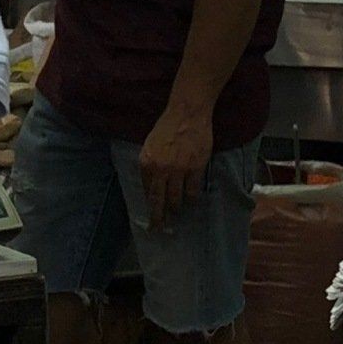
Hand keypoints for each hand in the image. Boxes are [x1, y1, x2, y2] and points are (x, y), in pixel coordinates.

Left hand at [139, 103, 212, 232]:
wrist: (186, 113)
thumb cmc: (167, 128)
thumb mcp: (149, 146)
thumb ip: (149, 167)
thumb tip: (151, 188)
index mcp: (146, 163)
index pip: (147, 193)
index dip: (150, 208)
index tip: (151, 221)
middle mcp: (160, 169)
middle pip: (160, 201)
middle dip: (160, 218)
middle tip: (160, 229)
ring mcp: (179, 170)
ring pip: (177, 199)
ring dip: (177, 209)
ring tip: (177, 214)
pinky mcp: (196, 168)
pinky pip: (193, 191)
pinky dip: (191, 197)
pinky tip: (191, 200)